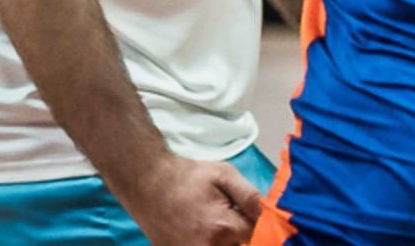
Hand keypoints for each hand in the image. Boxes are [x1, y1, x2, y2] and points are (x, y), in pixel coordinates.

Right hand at [124, 153, 269, 245]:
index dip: (254, 224)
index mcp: (222, 227)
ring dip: (224, 242)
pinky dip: (208, 244)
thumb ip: (250, 196)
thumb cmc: (189, 176)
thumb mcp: (225, 175)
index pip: (254, 236)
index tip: (245, 213)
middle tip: (228, 218)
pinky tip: (201, 232)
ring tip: (213, 225)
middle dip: (239, 236)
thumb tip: (265, 214)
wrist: (149, 183)